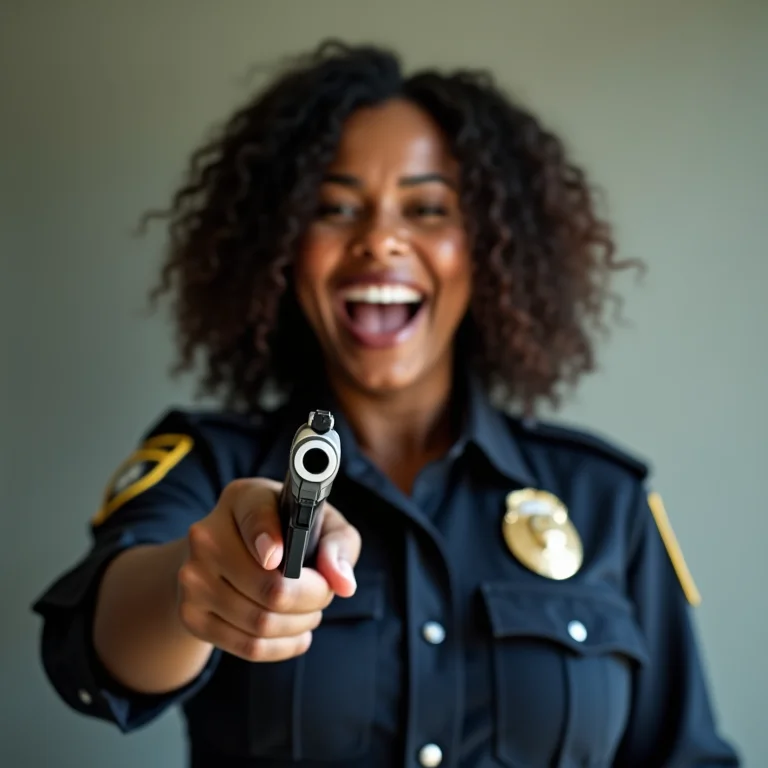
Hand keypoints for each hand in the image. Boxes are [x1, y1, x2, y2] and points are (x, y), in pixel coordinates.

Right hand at [176, 478, 360, 662]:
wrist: (225, 555)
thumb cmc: (288, 533)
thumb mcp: (320, 523)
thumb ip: (337, 544)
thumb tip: (342, 583)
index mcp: (243, 498)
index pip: (255, 517)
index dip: (269, 540)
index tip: (279, 558)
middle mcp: (207, 535)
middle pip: (270, 586)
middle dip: (313, 598)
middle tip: (324, 594)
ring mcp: (193, 577)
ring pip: (261, 622)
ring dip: (300, 625)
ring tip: (311, 613)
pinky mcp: (191, 615)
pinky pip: (247, 646)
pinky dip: (282, 647)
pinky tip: (297, 634)